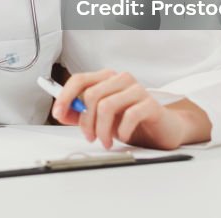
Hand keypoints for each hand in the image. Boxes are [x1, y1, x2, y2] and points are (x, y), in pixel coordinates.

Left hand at [52, 69, 190, 150]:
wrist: (162, 129)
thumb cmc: (131, 121)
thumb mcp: (101, 118)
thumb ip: (81, 114)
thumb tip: (61, 112)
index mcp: (106, 79)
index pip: (79, 79)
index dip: (65, 96)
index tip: (57, 113)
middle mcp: (121, 79)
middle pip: (91, 95)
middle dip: (87, 121)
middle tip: (91, 137)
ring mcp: (137, 89)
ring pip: (107, 106)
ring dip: (102, 130)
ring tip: (106, 142)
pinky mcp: (150, 103)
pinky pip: (129, 116)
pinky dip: (122, 131)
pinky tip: (124, 137)